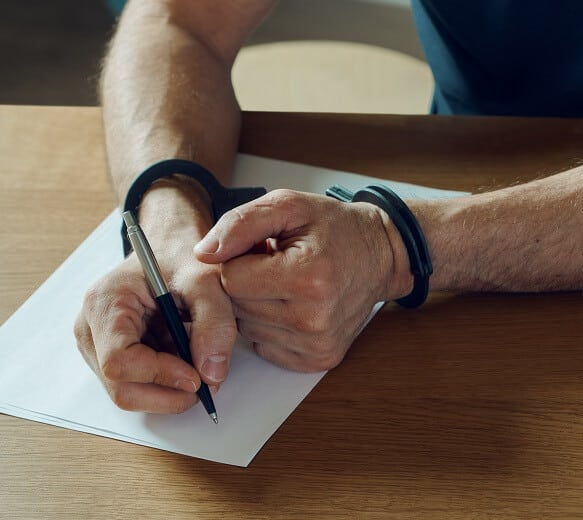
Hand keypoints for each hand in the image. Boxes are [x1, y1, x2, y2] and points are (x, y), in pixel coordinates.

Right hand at [74, 181, 236, 412]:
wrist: (169, 248)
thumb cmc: (180, 257)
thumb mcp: (207, 279)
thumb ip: (214, 323)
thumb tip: (211, 374)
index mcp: (104, 302)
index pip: (119, 361)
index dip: (160, 376)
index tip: (196, 376)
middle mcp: (90, 328)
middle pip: (121, 388)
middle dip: (166, 394)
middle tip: (204, 383)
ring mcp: (97, 346)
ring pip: (128, 392)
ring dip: (167, 389)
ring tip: (195, 362)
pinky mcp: (110, 356)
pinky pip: (135, 386)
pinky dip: (164, 383)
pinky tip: (182, 358)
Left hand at [194, 189, 412, 371]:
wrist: (380, 255)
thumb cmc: (334, 228)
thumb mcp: (287, 206)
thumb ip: (239, 224)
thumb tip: (202, 253)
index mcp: (307, 277)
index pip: (231, 280)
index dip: (240, 260)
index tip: (263, 249)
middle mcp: (313, 318)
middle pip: (236, 307)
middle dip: (246, 283)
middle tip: (275, 264)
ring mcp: (317, 344)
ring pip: (246, 329)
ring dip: (257, 306)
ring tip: (286, 283)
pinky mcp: (317, 360)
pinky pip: (264, 346)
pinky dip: (271, 326)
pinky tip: (293, 305)